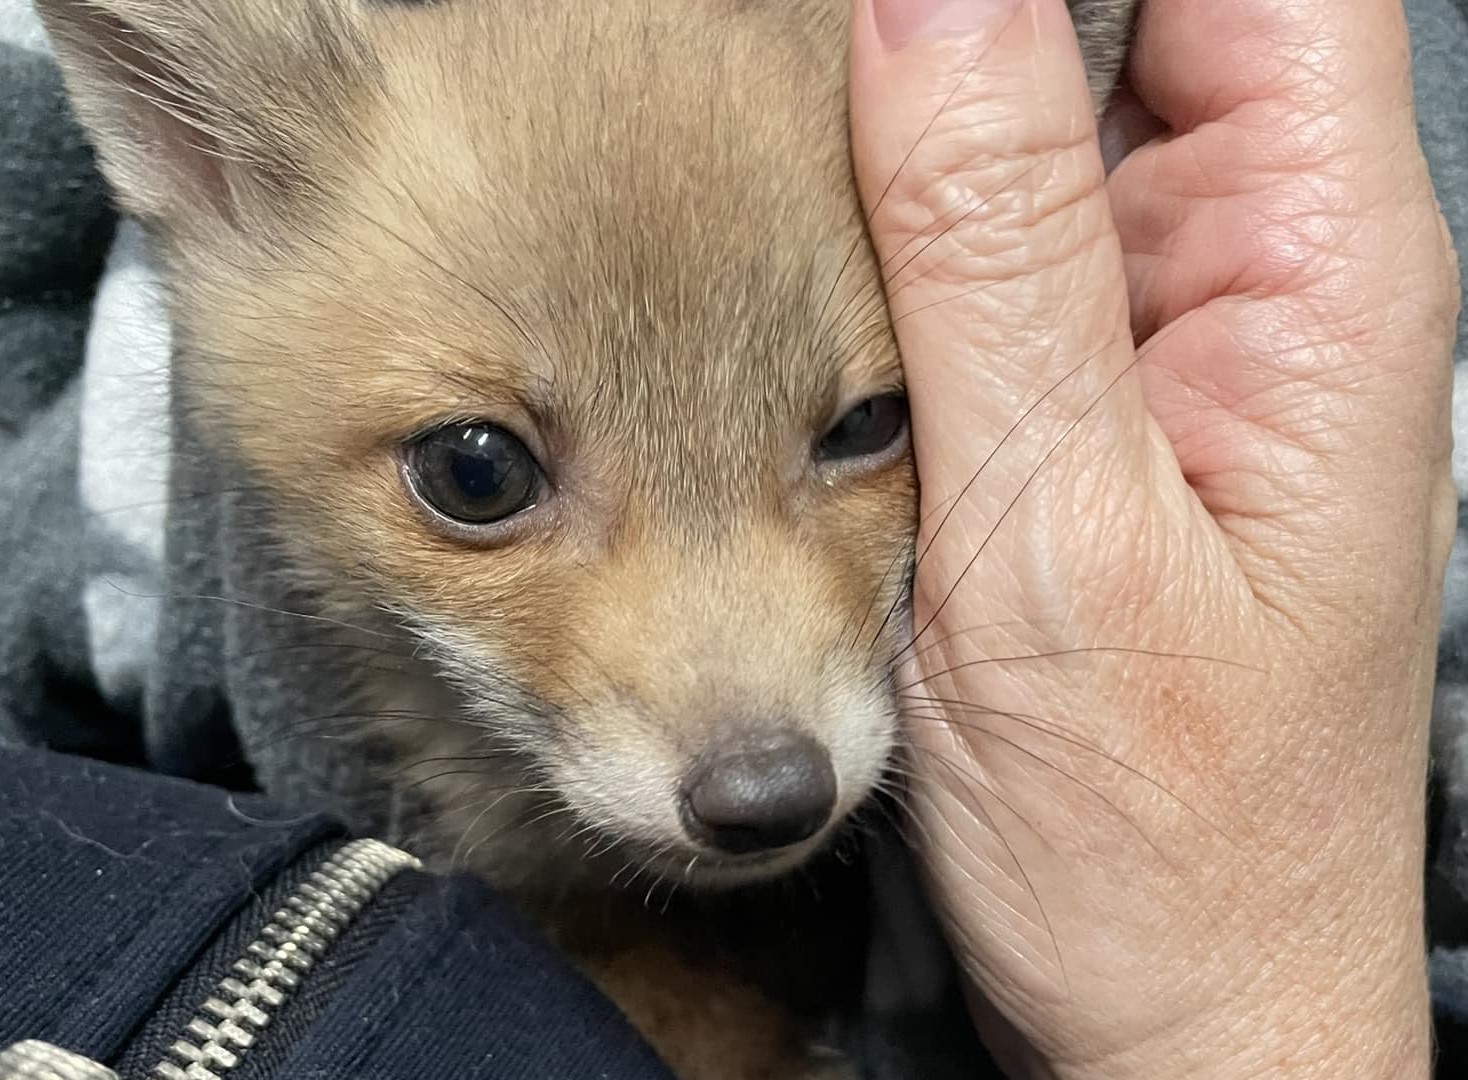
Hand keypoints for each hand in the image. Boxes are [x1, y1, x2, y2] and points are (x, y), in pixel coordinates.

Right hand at [849, 0, 1459, 1075]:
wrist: (1171, 993)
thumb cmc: (1163, 834)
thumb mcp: (1055, 536)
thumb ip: (993, 257)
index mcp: (1316, 277)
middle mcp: (1253, 279)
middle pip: (1134, 24)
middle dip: (972, 19)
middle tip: (799, 51)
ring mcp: (1160, 337)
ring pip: (1047, 124)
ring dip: (917, 103)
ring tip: (777, 112)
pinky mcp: (1079, 402)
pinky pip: (990, 245)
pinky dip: (896, 214)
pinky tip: (809, 229)